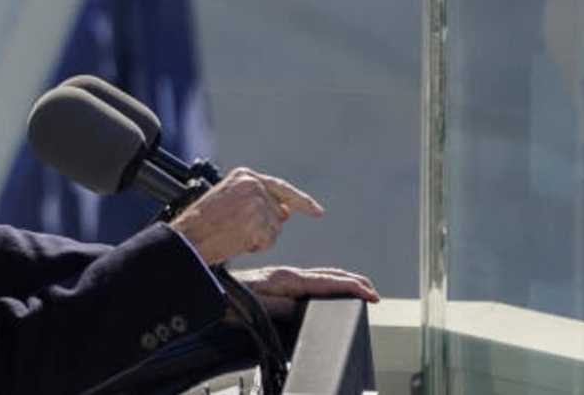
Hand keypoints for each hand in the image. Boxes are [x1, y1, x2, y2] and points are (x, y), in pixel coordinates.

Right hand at [169, 167, 323, 264]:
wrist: (188, 234)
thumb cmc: (201, 222)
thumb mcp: (229, 201)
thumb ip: (257, 201)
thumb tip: (285, 212)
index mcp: (244, 175)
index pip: (281, 188)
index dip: (301, 201)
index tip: (318, 212)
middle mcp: (253, 185)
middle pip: (277, 213)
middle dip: (265, 227)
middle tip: (236, 232)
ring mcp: (257, 202)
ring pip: (274, 229)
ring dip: (258, 237)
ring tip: (232, 234)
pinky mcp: (258, 221)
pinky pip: (268, 240)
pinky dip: (255, 246)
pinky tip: (236, 240)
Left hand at [226, 266, 380, 319]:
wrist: (210, 285)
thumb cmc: (229, 297)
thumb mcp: (258, 306)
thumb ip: (283, 307)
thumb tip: (303, 308)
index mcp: (286, 279)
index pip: (327, 283)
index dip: (352, 288)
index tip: (372, 293)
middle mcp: (287, 275)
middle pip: (328, 275)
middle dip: (353, 282)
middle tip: (373, 290)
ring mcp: (282, 276)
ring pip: (319, 275)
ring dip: (341, 280)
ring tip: (358, 287)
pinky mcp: (277, 280)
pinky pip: (309, 279)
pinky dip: (326, 282)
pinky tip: (327, 287)